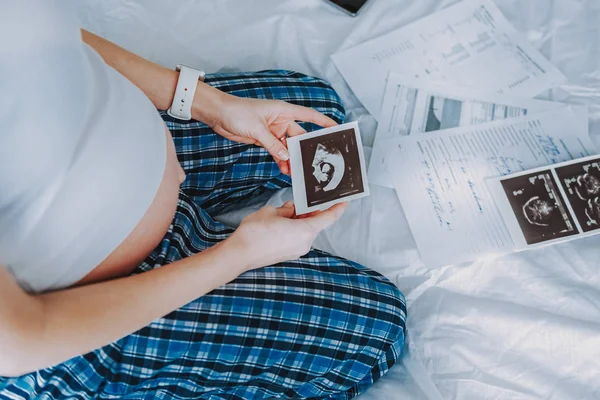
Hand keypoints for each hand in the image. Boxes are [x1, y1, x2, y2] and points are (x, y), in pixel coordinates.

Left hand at [195, 89, 337, 173]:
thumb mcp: (257, 130)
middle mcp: (281, 120)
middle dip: (305, 150)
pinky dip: (281, 160)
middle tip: (312, 162)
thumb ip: (273, 144)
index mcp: (284, 111)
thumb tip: (286, 157)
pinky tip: (284, 169)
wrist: (218, 114)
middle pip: (299, 136)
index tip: (337, 129)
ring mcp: (273, 130)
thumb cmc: (237, 112)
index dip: (324, 122)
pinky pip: (277, 151)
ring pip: (288, 147)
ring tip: (296, 171)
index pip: (310, 115)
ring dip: (291, 159)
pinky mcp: (265, 139)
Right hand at [227, 201, 347, 270]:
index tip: (344, 201)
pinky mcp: (288, 255)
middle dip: (310, 212)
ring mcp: (297, 251)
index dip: (338, 208)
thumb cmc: (255, 233)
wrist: (240, 254)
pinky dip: (293, 230)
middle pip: (315, 224)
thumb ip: (286, 209)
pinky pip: (296, 239)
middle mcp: (305, 243)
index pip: (328, 218)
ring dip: (299, 221)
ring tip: (284, 212)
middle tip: (301, 202)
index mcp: (305, 230)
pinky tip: (280, 224)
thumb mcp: (271, 212)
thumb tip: (291, 209)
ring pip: (304, 231)